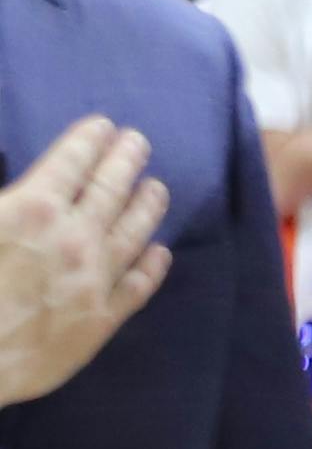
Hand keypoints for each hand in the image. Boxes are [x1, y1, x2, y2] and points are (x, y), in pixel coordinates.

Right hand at [0, 118, 169, 405]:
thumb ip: (6, 200)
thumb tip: (29, 192)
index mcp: (31, 207)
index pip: (72, 161)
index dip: (90, 140)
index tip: (106, 127)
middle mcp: (72, 238)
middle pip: (110, 189)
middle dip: (126, 161)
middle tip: (139, 144)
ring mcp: (93, 280)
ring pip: (133, 233)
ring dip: (147, 206)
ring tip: (158, 188)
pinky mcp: (100, 321)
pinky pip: (136, 287)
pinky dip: (151, 267)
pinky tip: (159, 254)